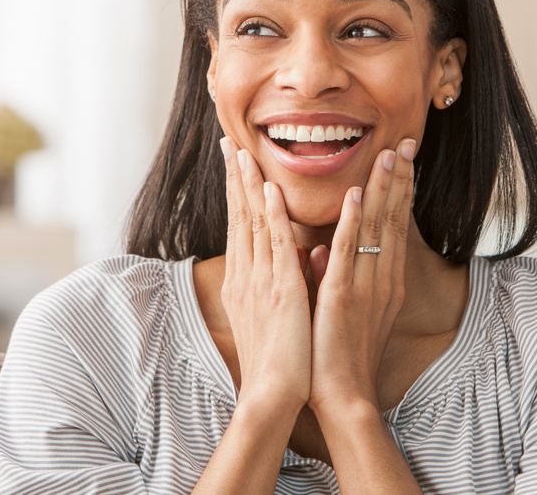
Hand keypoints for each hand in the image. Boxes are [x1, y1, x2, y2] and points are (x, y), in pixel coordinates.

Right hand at [219, 137, 311, 413]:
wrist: (273, 395)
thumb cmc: (279, 359)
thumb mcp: (279, 312)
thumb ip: (290, 277)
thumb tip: (308, 251)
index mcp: (246, 279)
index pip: (242, 225)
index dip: (238, 191)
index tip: (235, 161)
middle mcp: (247, 274)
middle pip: (240, 217)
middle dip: (234, 178)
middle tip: (228, 143)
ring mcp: (260, 281)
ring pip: (254, 224)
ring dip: (250, 185)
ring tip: (244, 152)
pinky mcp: (279, 291)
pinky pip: (276, 246)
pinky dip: (273, 216)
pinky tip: (269, 190)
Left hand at [307, 138, 415, 413]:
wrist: (342, 393)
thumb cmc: (338, 352)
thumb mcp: (339, 307)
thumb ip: (331, 274)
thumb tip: (320, 249)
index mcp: (383, 281)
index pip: (394, 226)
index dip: (399, 190)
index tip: (402, 158)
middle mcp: (382, 278)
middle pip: (393, 219)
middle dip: (399, 179)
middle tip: (405, 142)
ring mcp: (365, 285)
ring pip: (376, 229)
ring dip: (382, 190)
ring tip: (388, 155)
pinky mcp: (343, 295)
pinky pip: (350, 253)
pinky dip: (353, 224)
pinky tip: (357, 196)